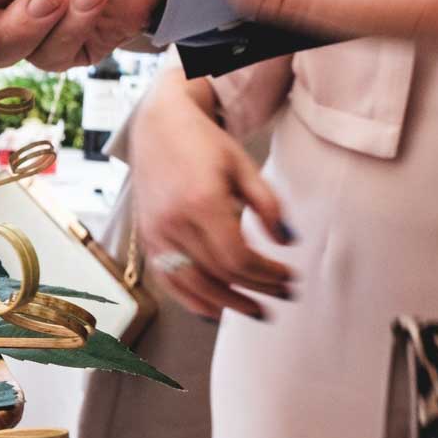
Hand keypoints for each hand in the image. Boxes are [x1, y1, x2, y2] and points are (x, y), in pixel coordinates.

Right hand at [131, 77, 292, 318]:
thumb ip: (268, 205)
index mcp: (201, 201)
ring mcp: (155, 232)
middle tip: (282, 295)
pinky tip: (214, 310)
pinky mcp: (147, 238)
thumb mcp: (244, 166)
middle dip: (255, 289)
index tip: (290, 275)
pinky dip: (191, 299)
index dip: (267, 274)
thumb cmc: (203, 143)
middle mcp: (173, 222)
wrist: (158, 126)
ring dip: (225, 303)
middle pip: (218, 274)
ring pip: (191, 284)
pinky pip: (168, 279)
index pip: (237, 257)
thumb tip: (288, 241)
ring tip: (254, 311)